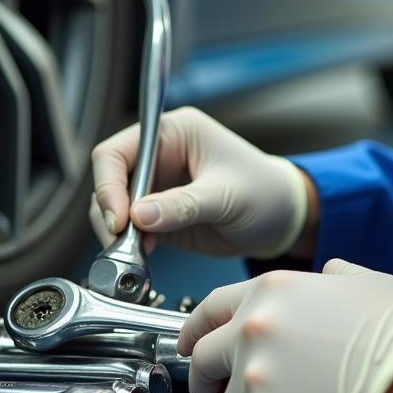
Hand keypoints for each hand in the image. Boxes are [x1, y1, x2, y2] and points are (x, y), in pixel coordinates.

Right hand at [90, 106, 312, 258]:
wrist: (283, 219)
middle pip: (110, 180)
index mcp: (175, 133)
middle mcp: (160, 156)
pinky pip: (130, 230)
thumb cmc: (265, 192)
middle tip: (123, 243)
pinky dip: (128, 246)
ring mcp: (158, 187)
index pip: (118, 151)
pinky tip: (142, 259)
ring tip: (136, 254)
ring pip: (115, 208)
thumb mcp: (226, 197)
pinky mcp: (159, 215)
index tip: (119, 218)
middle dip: (109, 213)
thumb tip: (140, 216)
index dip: (109, 184)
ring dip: (117, 234)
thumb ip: (183, 205)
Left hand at [177, 259, 392, 392]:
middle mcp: (253, 330)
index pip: (210, 308)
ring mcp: (254, 382)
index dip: (197, 330)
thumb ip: (333, 278)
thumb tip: (330, 274)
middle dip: (210, 378)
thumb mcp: (365, 283)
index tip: (192, 345)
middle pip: (205, 360)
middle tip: (223, 391)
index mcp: (271, 291)